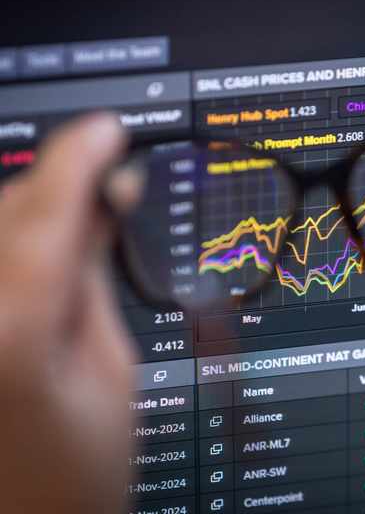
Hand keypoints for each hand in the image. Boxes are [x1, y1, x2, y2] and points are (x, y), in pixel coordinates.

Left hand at [0, 114, 135, 512]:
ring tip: (82, 231)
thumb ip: (98, 274)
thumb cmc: (77, 472)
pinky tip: (41, 260)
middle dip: (61, 186)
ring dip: (33, 214)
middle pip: (6, 212)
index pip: (44, 213)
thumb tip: (110, 202)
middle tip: (114, 188)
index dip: (80, 158)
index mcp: (13, 333)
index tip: (109, 131)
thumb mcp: (113, 368)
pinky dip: (9, 246)